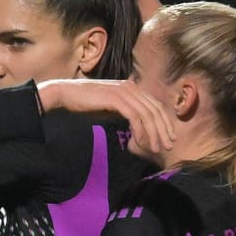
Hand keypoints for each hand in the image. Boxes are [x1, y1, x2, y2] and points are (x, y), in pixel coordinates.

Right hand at [36, 79, 175, 155]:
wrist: (66, 94)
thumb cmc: (87, 104)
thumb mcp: (112, 109)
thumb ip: (126, 115)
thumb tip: (139, 129)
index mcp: (132, 88)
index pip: (155, 105)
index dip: (165, 122)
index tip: (169, 138)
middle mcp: (131, 86)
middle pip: (155, 110)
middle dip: (164, 129)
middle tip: (169, 146)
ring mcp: (124, 91)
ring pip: (147, 114)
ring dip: (154, 133)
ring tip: (157, 148)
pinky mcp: (116, 97)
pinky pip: (135, 116)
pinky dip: (140, 130)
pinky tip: (140, 142)